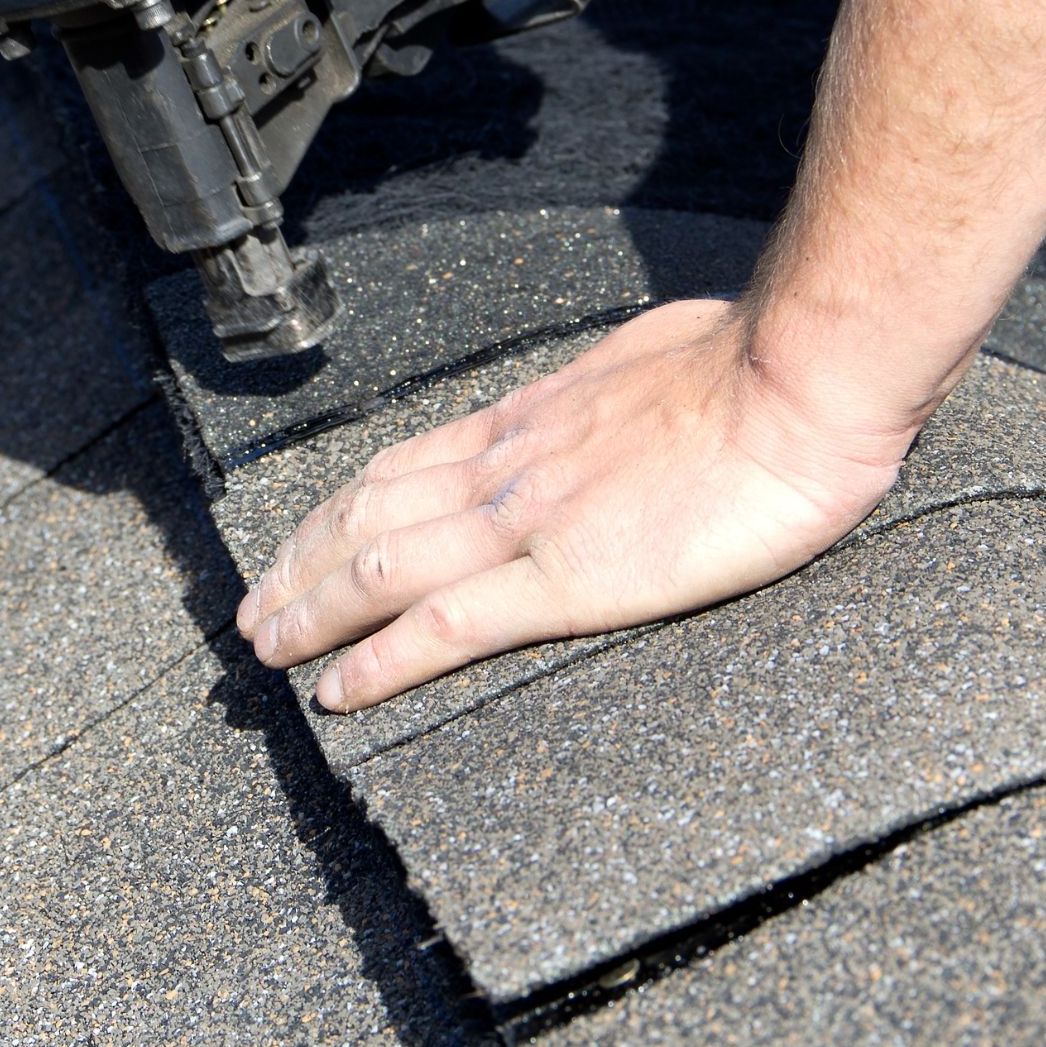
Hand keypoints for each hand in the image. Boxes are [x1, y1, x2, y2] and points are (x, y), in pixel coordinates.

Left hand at [236, 301, 911, 711]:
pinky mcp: (568, 579)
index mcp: (528, 417)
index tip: (300, 540)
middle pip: (368, 515)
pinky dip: (382, 661)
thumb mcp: (645, 356)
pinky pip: (448, 625)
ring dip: (312, 610)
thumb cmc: (744, 363)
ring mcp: (528, 520)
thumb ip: (602, 388)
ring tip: (266, 648)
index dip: (338, 508)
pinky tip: (340, 690)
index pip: (401, 465)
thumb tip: (600, 394)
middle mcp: (505, 465)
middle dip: (298, 563)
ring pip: (383, 568)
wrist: (794, 384)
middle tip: (251, 608)